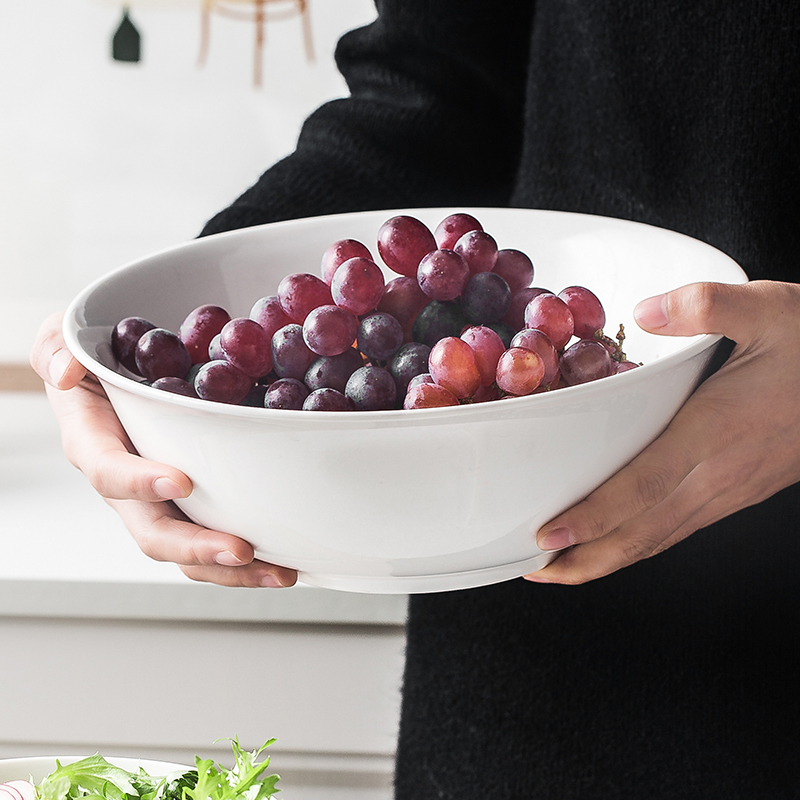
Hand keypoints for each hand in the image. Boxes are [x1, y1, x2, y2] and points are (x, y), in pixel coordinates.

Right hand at [30, 312, 296, 588]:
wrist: (119, 368)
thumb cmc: (95, 353)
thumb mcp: (65, 337)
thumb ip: (58, 350)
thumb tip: (68, 371)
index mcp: (94, 443)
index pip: (107, 471)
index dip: (139, 482)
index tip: (181, 482)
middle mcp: (126, 484)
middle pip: (152, 531)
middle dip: (195, 547)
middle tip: (240, 549)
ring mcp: (160, 499)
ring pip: (188, 548)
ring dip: (233, 568)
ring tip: (279, 572)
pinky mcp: (194, 501)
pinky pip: (214, 534)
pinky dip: (248, 556)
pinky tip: (285, 559)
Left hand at [525, 280, 799, 584]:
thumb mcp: (770, 310)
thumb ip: (707, 305)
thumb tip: (644, 311)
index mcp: (716, 432)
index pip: (642, 485)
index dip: (593, 515)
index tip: (547, 535)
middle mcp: (717, 474)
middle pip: (641, 532)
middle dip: (583, 558)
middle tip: (530, 570)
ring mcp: (728, 491)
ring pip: (658, 539)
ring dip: (605, 560)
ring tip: (558, 569)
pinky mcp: (736, 493)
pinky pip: (677, 530)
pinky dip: (637, 546)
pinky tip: (615, 544)